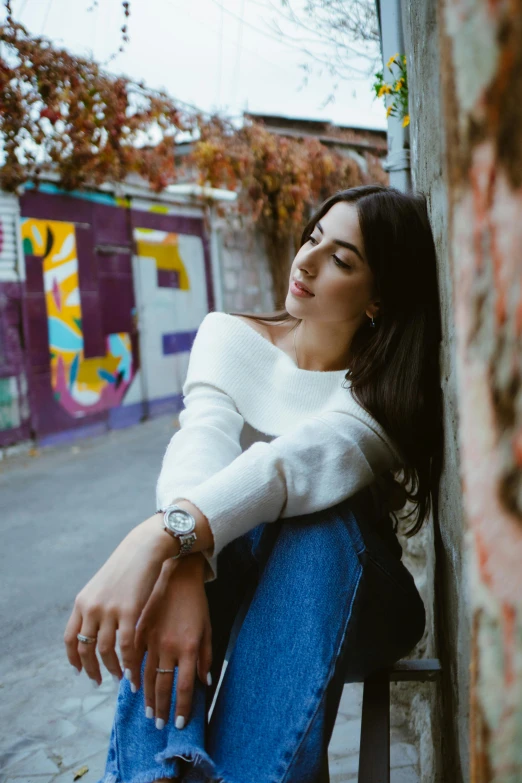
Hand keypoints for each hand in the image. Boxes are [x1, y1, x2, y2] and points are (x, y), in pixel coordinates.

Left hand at [64, 514, 177, 686]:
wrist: (143, 549)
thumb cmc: (126, 567)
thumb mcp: (101, 586)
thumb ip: (95, 606)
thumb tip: (94, 629)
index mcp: (82, 602)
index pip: (70, 638)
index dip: (74, 658)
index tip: (80, 670)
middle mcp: (91, 608)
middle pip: (85, 648)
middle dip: (91, 669)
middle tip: (99, 681)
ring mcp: (109, 610)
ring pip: (105, 650)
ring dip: (111, 668)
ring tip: (119, 677)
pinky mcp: (129, 611)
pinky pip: (126, 645)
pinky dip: (128, 662)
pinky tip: (132, 670)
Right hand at [135, 552, 211, 729]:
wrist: (177, 575)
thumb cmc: (196, 603)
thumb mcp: (206, 628)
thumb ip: (205, 656)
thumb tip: (204, 682)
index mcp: (188, 647)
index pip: (184, 686)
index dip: (181, 707)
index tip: (178, 723)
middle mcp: (169, 646)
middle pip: (162, 685)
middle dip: (160, 708)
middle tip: (158, 724)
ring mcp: (152, 638)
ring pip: (145, 675)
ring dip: (146, 696)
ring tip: (146, 711)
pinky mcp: (139, 630)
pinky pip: (134, 657)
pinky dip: (133, 673)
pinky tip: (132, 684)